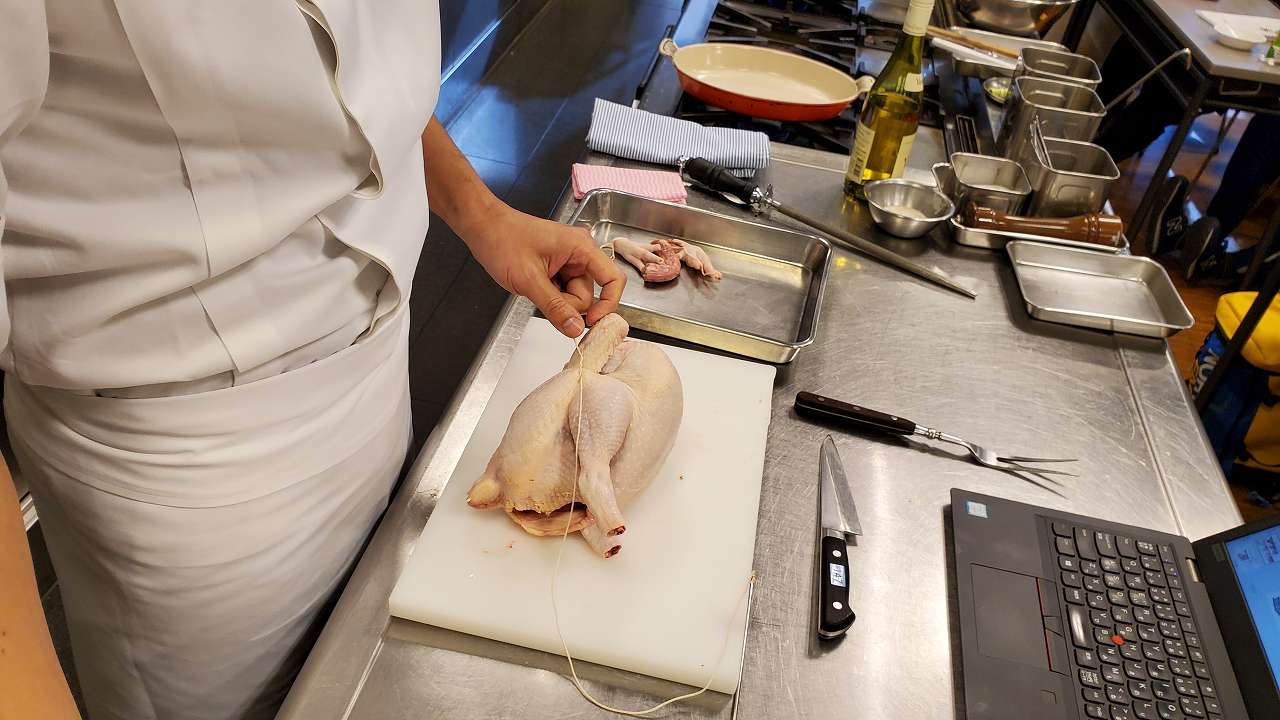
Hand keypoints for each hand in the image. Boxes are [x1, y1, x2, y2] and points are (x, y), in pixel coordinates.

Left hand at [461, 206, 624, 336]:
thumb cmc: (503, 241)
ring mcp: (568, 261)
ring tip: (532, 285)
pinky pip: (562, 292)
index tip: (591, 322)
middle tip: (540, 293)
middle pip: (589, 294)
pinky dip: (549, 295)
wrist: (483, 227)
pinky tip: (533, 285)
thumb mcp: (528, 279)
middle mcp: (580, 253)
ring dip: (555, 300)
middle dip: (567, 303)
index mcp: (581, 248)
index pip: (613, 279)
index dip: (608, 304)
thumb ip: (555, 307)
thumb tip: (576, 329)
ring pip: (574, 296)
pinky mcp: (557, 268)